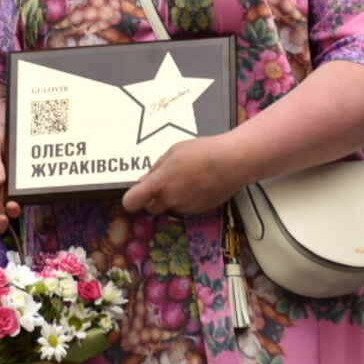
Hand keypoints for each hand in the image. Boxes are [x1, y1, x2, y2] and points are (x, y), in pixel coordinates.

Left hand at [122, 134, 237, 214]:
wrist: (232, 163)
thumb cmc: (200, 152)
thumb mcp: (172, 152)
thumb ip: (156, 169)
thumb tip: (145, 181)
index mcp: (158, 185)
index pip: (131, 202)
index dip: (131, 199)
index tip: (138, 192)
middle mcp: (169, 201)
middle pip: (151, 207)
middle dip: (154, 198)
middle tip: (166, 181)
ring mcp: (185, 208)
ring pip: (170, 207)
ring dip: (173, 198)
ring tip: (188, 179)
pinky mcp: (200, 211)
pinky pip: (187, 207)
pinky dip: (188, 200)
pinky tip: (200, 185)